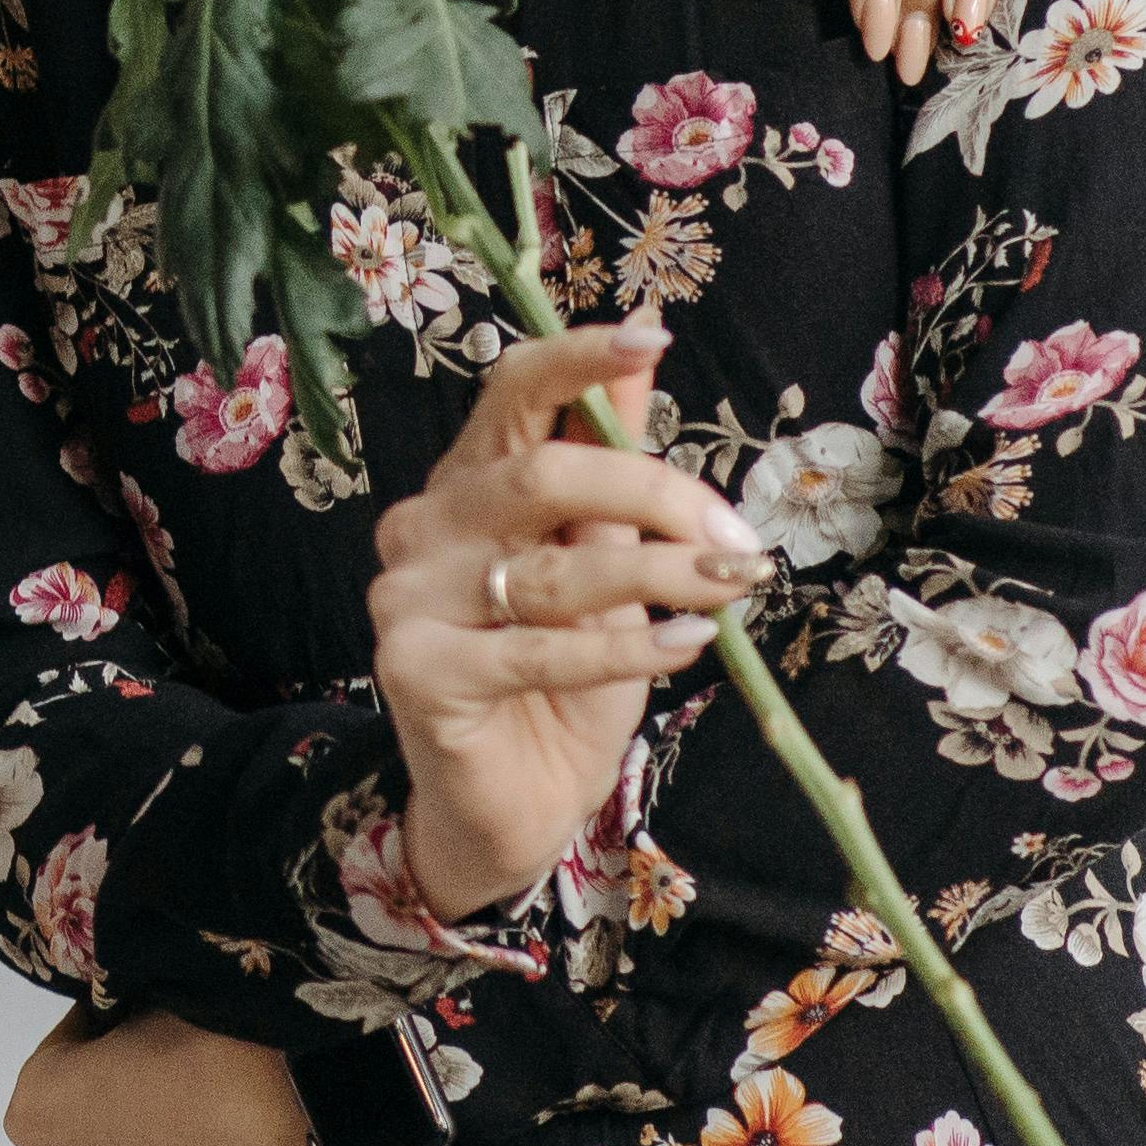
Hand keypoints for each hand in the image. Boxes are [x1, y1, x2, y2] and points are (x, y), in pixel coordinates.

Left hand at [5, 1008, 329, 1145]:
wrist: (303, 1108)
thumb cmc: (210, 1041)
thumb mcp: (144, 1001)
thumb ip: (113, 1027)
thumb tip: (118, 1033)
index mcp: (39, 1114)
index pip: (53, 1072)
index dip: (91, 1047)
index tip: (128, 1030)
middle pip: (90, 1143)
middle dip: (119, 1117)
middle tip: (176, 1082)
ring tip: (216, 1126)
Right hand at [367, 324, 769, 919]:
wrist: (512, 809)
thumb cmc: (566, 687)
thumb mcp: (608, 570)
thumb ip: (615, 474)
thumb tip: (644, 358)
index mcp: (468, 484)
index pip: (510, 391)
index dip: (577, 358)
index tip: (654, 336)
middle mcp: (424, 526)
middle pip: (540, 472)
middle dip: (656, 495)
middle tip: (737, 540)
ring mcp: (407, 596)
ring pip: (551, 568)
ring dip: (662, 576)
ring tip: (733, 588)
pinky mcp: (415, 668)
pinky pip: (540, 648)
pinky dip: (627, 648)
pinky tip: (687, 644)